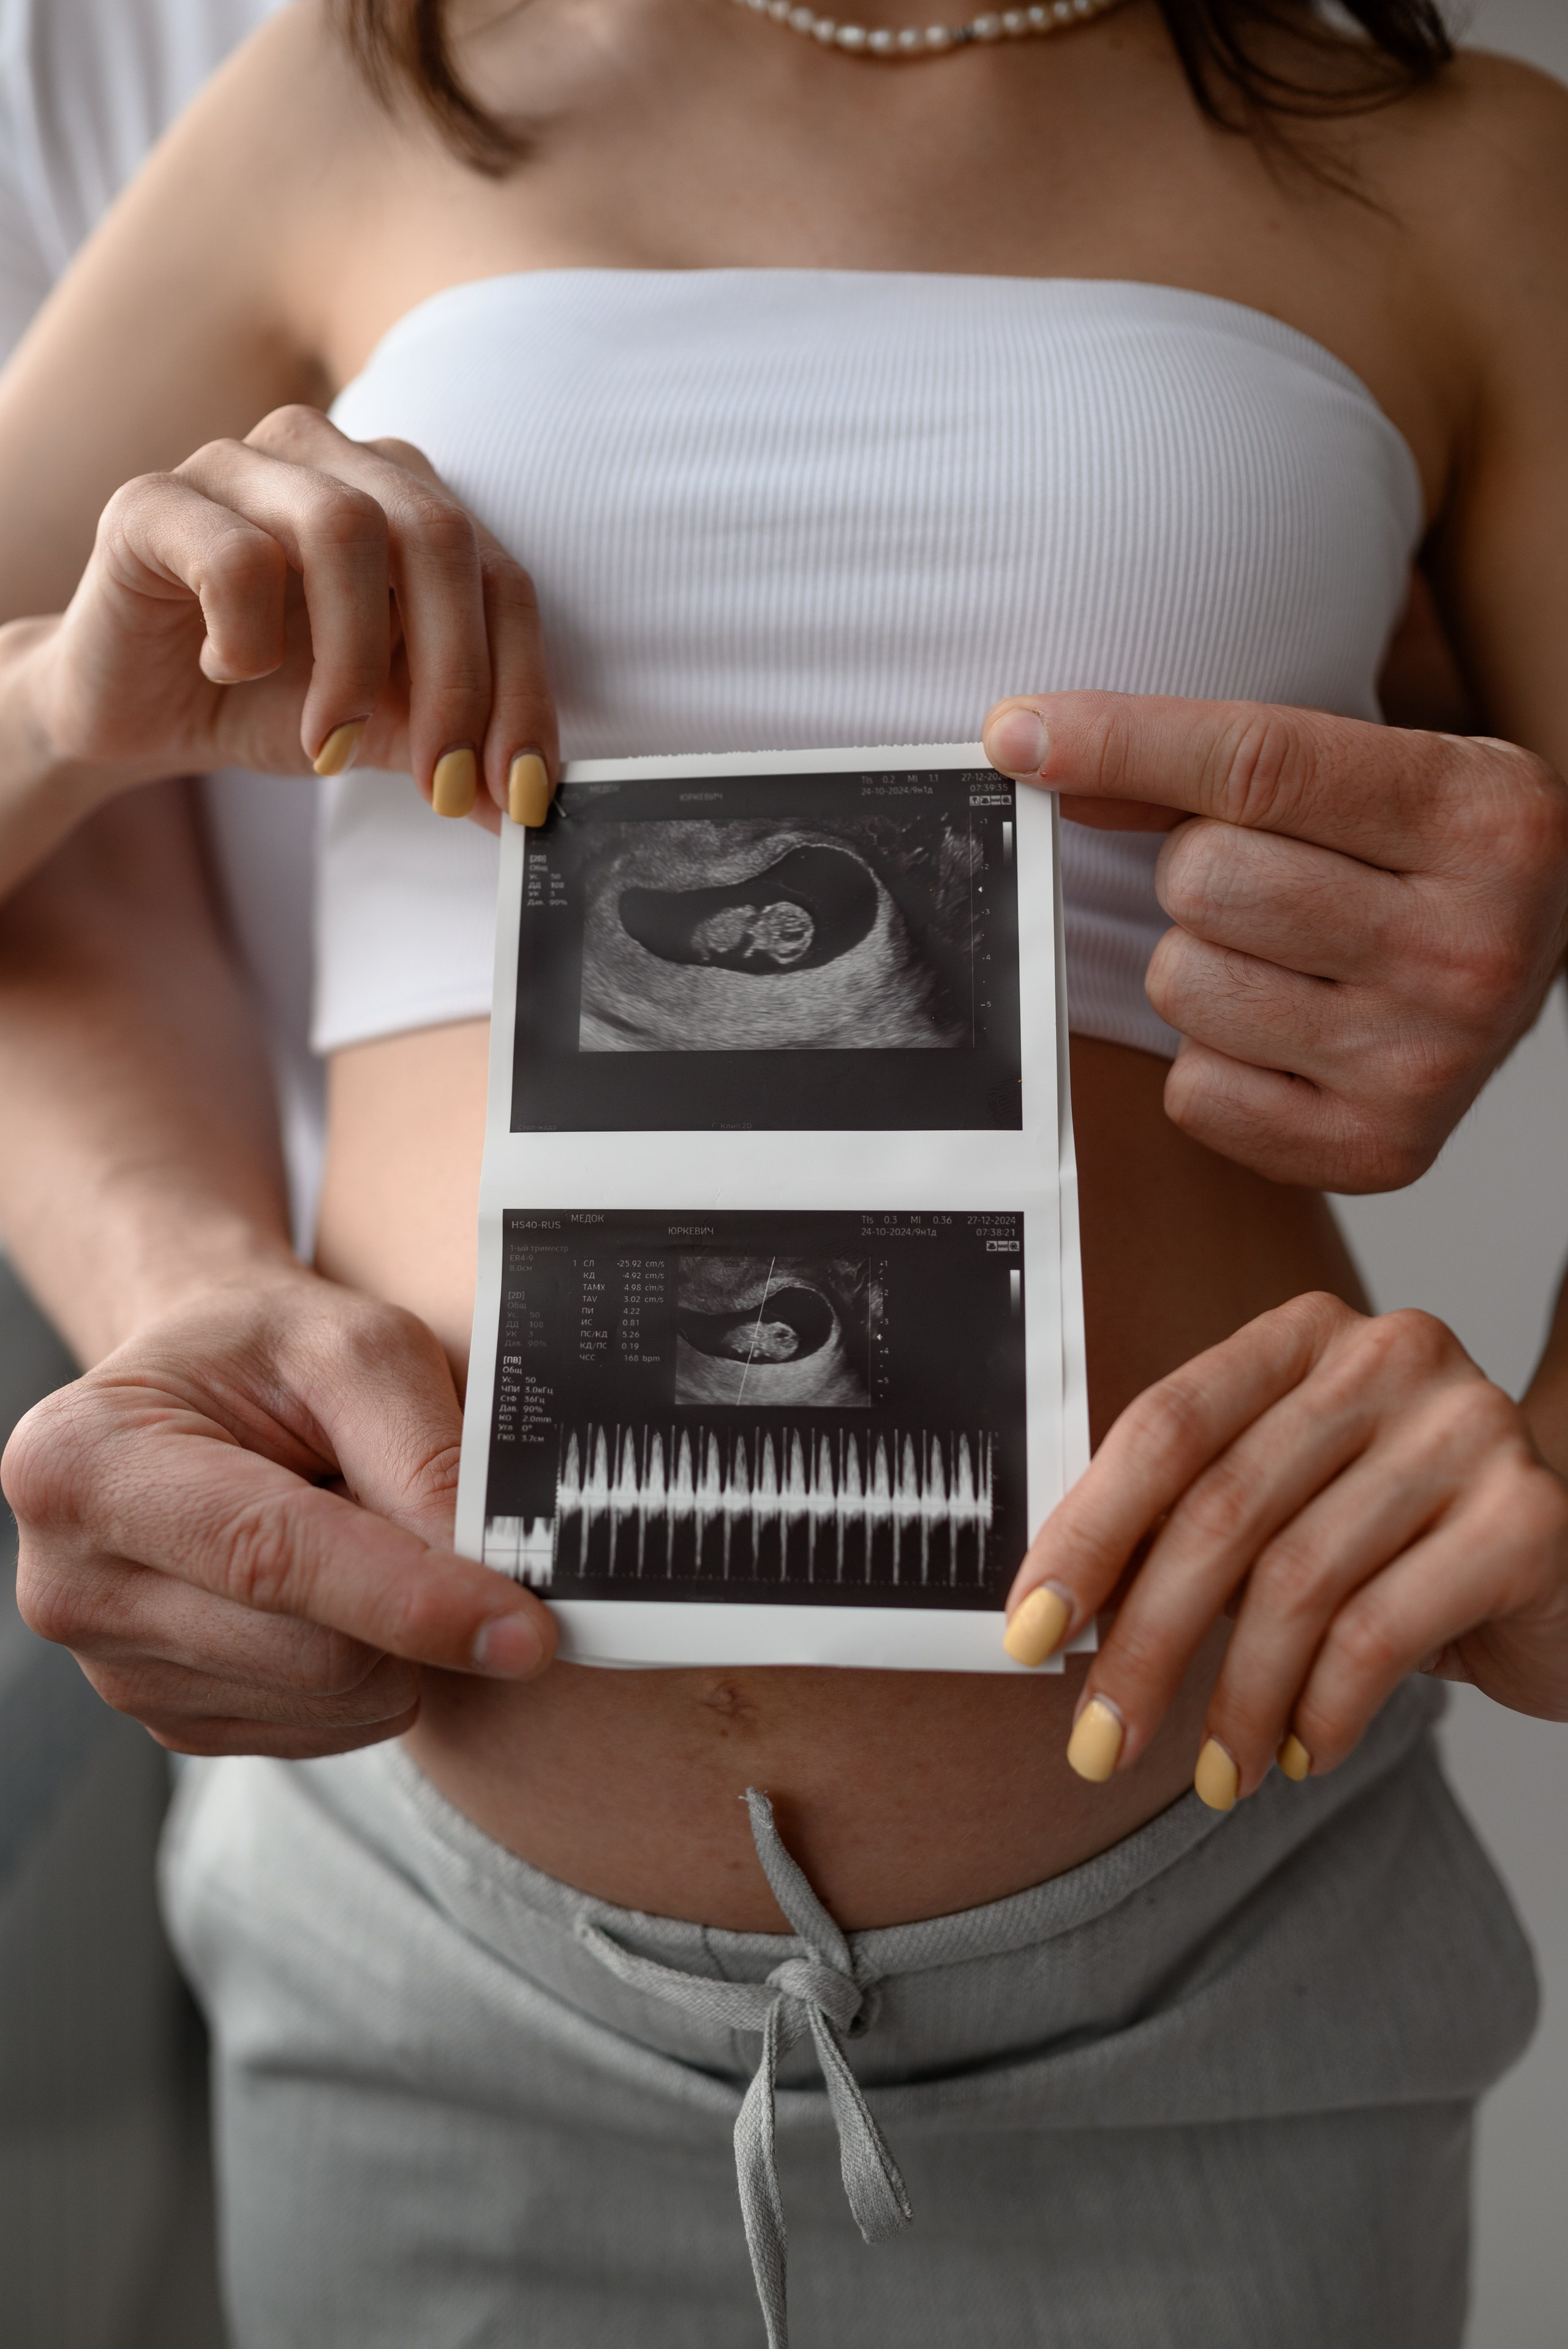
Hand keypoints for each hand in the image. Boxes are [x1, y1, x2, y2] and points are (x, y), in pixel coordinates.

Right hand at [2, 1270, 555, 1757]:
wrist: (202, 1391)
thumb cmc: (268, 1355)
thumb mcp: (357, 1349)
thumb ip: (427, 1453)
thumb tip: (494, 1572)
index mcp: (85, 1464)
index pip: (273, 1557)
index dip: (410, 1598)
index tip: (526, 1631)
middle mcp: (72, 1583)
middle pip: (313, 1650)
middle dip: (413, 1597)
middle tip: (409, 1506)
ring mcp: (113, 1669)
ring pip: (332, 1701)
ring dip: (391, 1630)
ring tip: (344, 1529)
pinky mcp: (173, 1720)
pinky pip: (325, 1729)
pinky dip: (367, 1666)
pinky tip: (325, 1591)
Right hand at [29, 405, 557, 828]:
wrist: (137, 711)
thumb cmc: (271, 699)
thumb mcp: (386, 727)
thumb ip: (458, 748)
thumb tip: (531, 808)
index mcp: (405, 495)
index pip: (502, 578)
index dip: (523, 689)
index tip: (522, 794)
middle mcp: (332, 457)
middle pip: (438, 536)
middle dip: (456, 678)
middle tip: (444, 782)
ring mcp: (239, 464)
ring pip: (343, 529)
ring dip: (354, 662)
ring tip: (334, 744)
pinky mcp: (153, 501)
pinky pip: (233, 557)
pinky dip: (248, 637)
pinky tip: (227, 672)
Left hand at [981, 691, 1567, 1190]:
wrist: (1538, 958)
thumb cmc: (1433, 854)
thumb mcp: (1374, 768)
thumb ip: (1220, 759)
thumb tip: (1044, 750)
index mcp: (1484, 819)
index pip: (1257, 764)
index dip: (1120, 741)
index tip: (1017, 734)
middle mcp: (1469, 946)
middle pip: (1206, 881)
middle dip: (1197, 872)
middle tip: (1268, 881)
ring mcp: (1427, 1062)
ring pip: (1186, 987)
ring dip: (1200, 967)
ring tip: (1285, 960)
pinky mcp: (1379, 1151)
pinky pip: (1196, 1093)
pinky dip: (1213, 1063)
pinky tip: (1287, 1035)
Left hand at [1001, 1292, 1567, 1806]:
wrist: (1563, 1573)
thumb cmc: (1395, 1544)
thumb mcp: (1281, 1514)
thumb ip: (1184, 1529)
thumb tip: (1056, 1611)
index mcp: (1301, 1336)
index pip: (1164, 1425)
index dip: (1086, 1533)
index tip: (1030, 1631)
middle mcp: (1386, 1356)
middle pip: (1221, 1509)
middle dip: (1146, 1644)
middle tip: (1097, 1743)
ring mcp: (1467, 1426)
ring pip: (1298, 1582)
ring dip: (1239, 1700)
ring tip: (1217, 1773)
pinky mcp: (1528, 1517)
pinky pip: (1383, 1631)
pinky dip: (1325, 1710)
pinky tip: (1304, 1753)